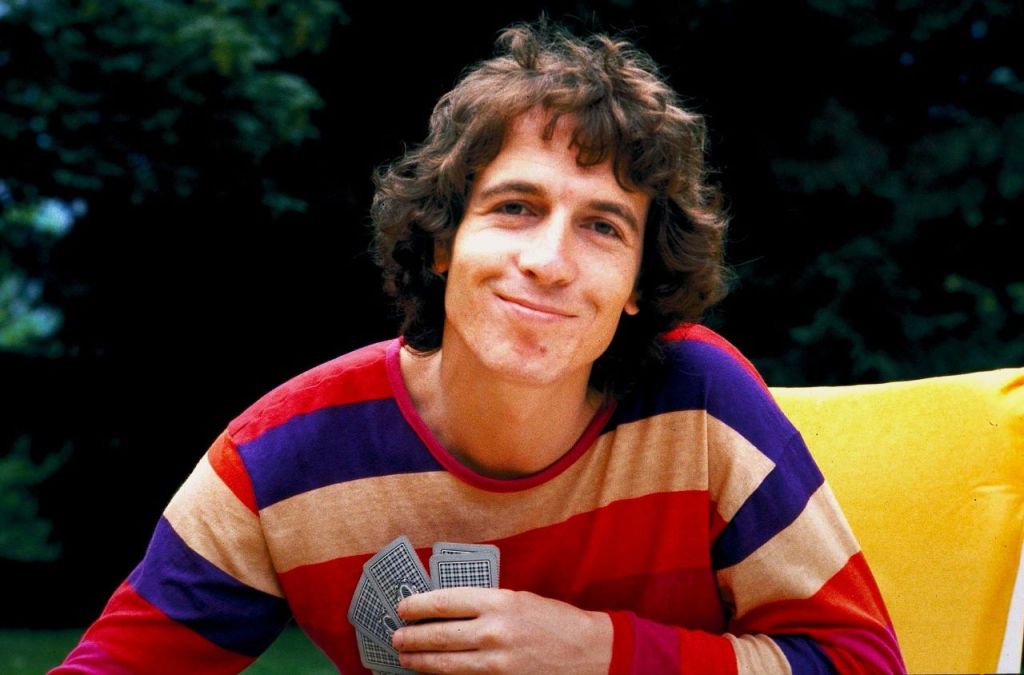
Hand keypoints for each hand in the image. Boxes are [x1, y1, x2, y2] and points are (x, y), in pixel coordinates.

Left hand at [392, 587, 611, 673]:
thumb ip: (485, 605)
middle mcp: (494, 631)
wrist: (590, 653)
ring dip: (421, 661)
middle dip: (412, 637)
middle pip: (439, 635)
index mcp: (499, 602)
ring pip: (446, 664)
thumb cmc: (556, 622)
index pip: (445, 602)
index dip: (418, 605)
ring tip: (406, 659)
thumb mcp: (519, 600)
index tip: (403, 608)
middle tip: (397, 637)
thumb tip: (447, 610)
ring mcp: (497, 663)